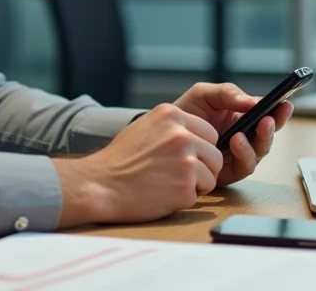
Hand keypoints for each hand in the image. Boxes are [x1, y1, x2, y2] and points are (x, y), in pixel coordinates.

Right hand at [53, 103, 222, 226]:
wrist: (99, 184)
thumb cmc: (120, 159)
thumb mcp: (146, 126)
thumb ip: (173, 126)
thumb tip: (197, 134)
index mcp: (172, 115)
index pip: (209, 132)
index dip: (201, 149)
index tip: (187, 157)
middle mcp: (181, 135)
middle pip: (215, 155)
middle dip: (204, 168)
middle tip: (179, 175)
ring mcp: (185, 161)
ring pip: (211, 176)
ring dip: (195, 185)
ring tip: (168, 184)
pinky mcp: (184, 187)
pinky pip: (197, 196)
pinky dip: (183, 200)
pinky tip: (162, 195)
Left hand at [173, 82, 293, 186]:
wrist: (162, 135)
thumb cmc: (186, 111)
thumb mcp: (205, 94)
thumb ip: (228, 93)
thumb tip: (252, 102)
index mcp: (242, 116)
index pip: (267, 113)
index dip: (279, 110)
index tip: (285, 104)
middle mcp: (245, 136)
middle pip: (267, 135)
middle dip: (272, 128)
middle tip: (267, 120)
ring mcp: (238, 155)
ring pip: (260, 152)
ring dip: (257, 143)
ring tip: (242, 133)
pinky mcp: (229, 172)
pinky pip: (244, 167)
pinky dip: (243, 155)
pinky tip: (235, 143)